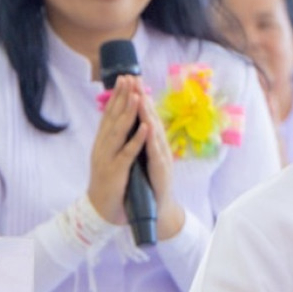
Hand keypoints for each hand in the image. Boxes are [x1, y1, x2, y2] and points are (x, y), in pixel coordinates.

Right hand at [86, 74, 149, 226]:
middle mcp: (101, 147)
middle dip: (121, 97)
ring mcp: (107, 158)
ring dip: (128, 113)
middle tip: (128, 78)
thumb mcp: (107, 156)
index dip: (116, 96)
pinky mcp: (115, 171)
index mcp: (101, 143)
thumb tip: (116, 119)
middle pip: (112, 118)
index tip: (123, 78)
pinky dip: (136, 139)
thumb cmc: (107, 182)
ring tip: (136, 95)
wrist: (99, 209)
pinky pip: (127, 153)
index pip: (108, 115)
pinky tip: (144, 127)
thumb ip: (112, 138)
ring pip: (118, 132)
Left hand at [133, 84, 188, 239]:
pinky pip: (156, 153)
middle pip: (151, 118)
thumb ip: (141, 142)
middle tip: (135, 79)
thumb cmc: (150, 185)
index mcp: (152, 144)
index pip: (144, 117)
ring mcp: (162, 159)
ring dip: (148, 114)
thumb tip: (136, 124)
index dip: (138, 98)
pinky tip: (149, 127)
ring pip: (155, 132)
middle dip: (143, 98)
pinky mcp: (162, 172)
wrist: (159, 212)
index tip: (130, 80)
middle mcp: (159, 148)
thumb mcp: (143, 159)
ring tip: (140, 96)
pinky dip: (152, 140)